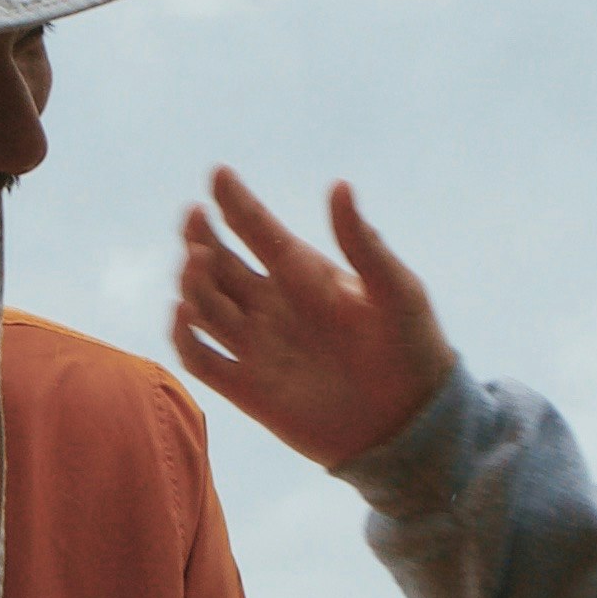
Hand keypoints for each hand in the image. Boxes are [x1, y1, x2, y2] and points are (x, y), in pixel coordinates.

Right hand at [171, 170, 458, 473]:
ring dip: (193, 282)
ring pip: (203, 304)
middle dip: (200, 237)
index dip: (235, 202)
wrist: (410, 423)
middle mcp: (272, 304)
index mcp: (304, 274)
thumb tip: (340, 186)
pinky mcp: (246, 388)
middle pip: (218, 263)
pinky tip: (185, 315)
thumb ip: (364, 244)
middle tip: (194, 218)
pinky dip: (183, 336)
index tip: (219, 174)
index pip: (258, 229)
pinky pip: (199, 358)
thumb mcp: (396, 290)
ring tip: (199, 264)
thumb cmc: (412, 348)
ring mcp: (256, 345)